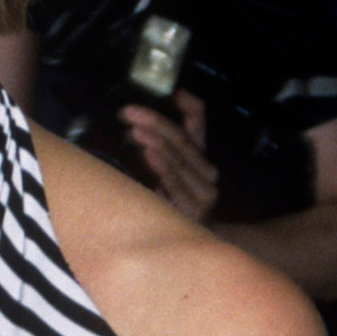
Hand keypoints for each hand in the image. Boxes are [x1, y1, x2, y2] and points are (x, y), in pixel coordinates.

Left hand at [119, 91, 217, 219]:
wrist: (187, 244)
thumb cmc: (166, 198)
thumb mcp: (158, 167)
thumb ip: (152, 142)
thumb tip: (133, 115)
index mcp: (198, 153)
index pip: (197, 120)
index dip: (185, 105)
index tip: (170, 91)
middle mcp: (206, 170)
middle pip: (184, 140)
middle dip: (157, 123)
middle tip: (130, 112)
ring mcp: (203, 192)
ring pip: (180, 161)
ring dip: (158, 144)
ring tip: (137, 131)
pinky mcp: (194, 210)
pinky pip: (176, 187)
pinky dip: (163, 170)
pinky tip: (149, 156)